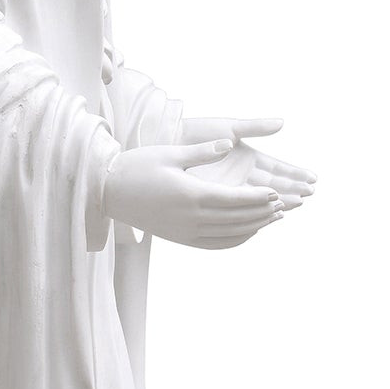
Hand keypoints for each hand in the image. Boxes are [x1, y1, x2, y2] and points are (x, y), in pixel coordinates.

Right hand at [102, 140, 284, 250]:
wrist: (107, 192)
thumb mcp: (170, 153)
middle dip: (261, 213)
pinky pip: (214, 244)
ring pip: (229, 234)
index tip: (276, 193)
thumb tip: (230, 144)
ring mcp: (185, 232)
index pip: (234, 200)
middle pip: (236, 219)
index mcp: (190, 194)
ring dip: (253, 228)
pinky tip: (248, 233)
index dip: (258, 198)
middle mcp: (190, 218)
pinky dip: (235, 240)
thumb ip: (203, 151)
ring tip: (272, 218)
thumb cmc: (136, 166)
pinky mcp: (180, 238)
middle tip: (282, 205)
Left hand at [180, 115, 317, 204]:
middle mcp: (242, 176)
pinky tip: (271, 214)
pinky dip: (257, 210)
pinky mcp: (217, 198)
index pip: (277, 168)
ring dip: (280, 201)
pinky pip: (241, 208)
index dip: (295, 173)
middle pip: (273, 185)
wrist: (169, 141)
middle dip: (293, 189)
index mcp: (248, 157)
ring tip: (298, 203)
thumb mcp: (229, 128)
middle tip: (310, 194)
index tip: (312, 178)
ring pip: (260, 198)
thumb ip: (256, 127)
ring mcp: (231, 188)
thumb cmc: (198, 131)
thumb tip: (282, 122)